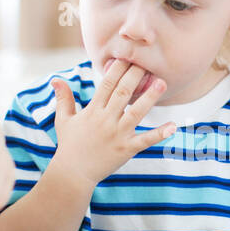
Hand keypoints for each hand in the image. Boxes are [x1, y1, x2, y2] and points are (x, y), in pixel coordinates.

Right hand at [49, 60, 176, 189]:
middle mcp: (106, 120)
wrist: (72, 174)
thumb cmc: (69, 146)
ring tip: (161, 83)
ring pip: (136, 113)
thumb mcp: (63, 120)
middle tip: (148, 62)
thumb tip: (56, 79)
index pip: (107, 84)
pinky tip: (173, 126)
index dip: (118, 69)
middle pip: (123, 93)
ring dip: (150, 97)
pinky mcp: (126, 150)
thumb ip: (64, 98)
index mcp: (93, 111)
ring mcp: (117, 135)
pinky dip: (160, 134)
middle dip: (135, 76)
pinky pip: (145, 140)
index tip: (128, 56)